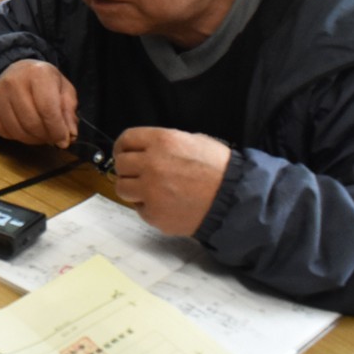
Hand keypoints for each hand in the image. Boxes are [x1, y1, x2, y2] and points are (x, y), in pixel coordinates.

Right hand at [0, 59, 78, 146]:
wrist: (17, 72)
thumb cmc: (43, 83)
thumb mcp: (63, 90)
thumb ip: (68, 112)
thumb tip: (69, 135)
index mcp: (37, 74)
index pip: (48, 109)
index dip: (57, 130)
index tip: (63, 141)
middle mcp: (13, 81)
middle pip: (32, 123)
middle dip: (45, 136)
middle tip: (52, 137)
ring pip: (18, 131)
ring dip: (32, 139)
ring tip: (39, 133)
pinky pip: (4, 133)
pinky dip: (17, 137)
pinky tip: (24, 128)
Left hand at [112, 127, 230, 235]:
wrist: (233, 199)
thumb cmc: (218, 169)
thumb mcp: (192, 140)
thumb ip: (163, 143)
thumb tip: (145, 148)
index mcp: (161, 141)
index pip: (125, 139)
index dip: (122, 146)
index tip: (123, 152)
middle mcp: (151, 164)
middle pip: (120, 164)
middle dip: (128, 169)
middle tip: (140, 174)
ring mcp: (150, 191)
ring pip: (122, 188)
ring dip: (132, 188)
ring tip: (149, 190)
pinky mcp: (154, 213)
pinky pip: (138, 208)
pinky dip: (147, 206)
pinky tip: (164, 203)